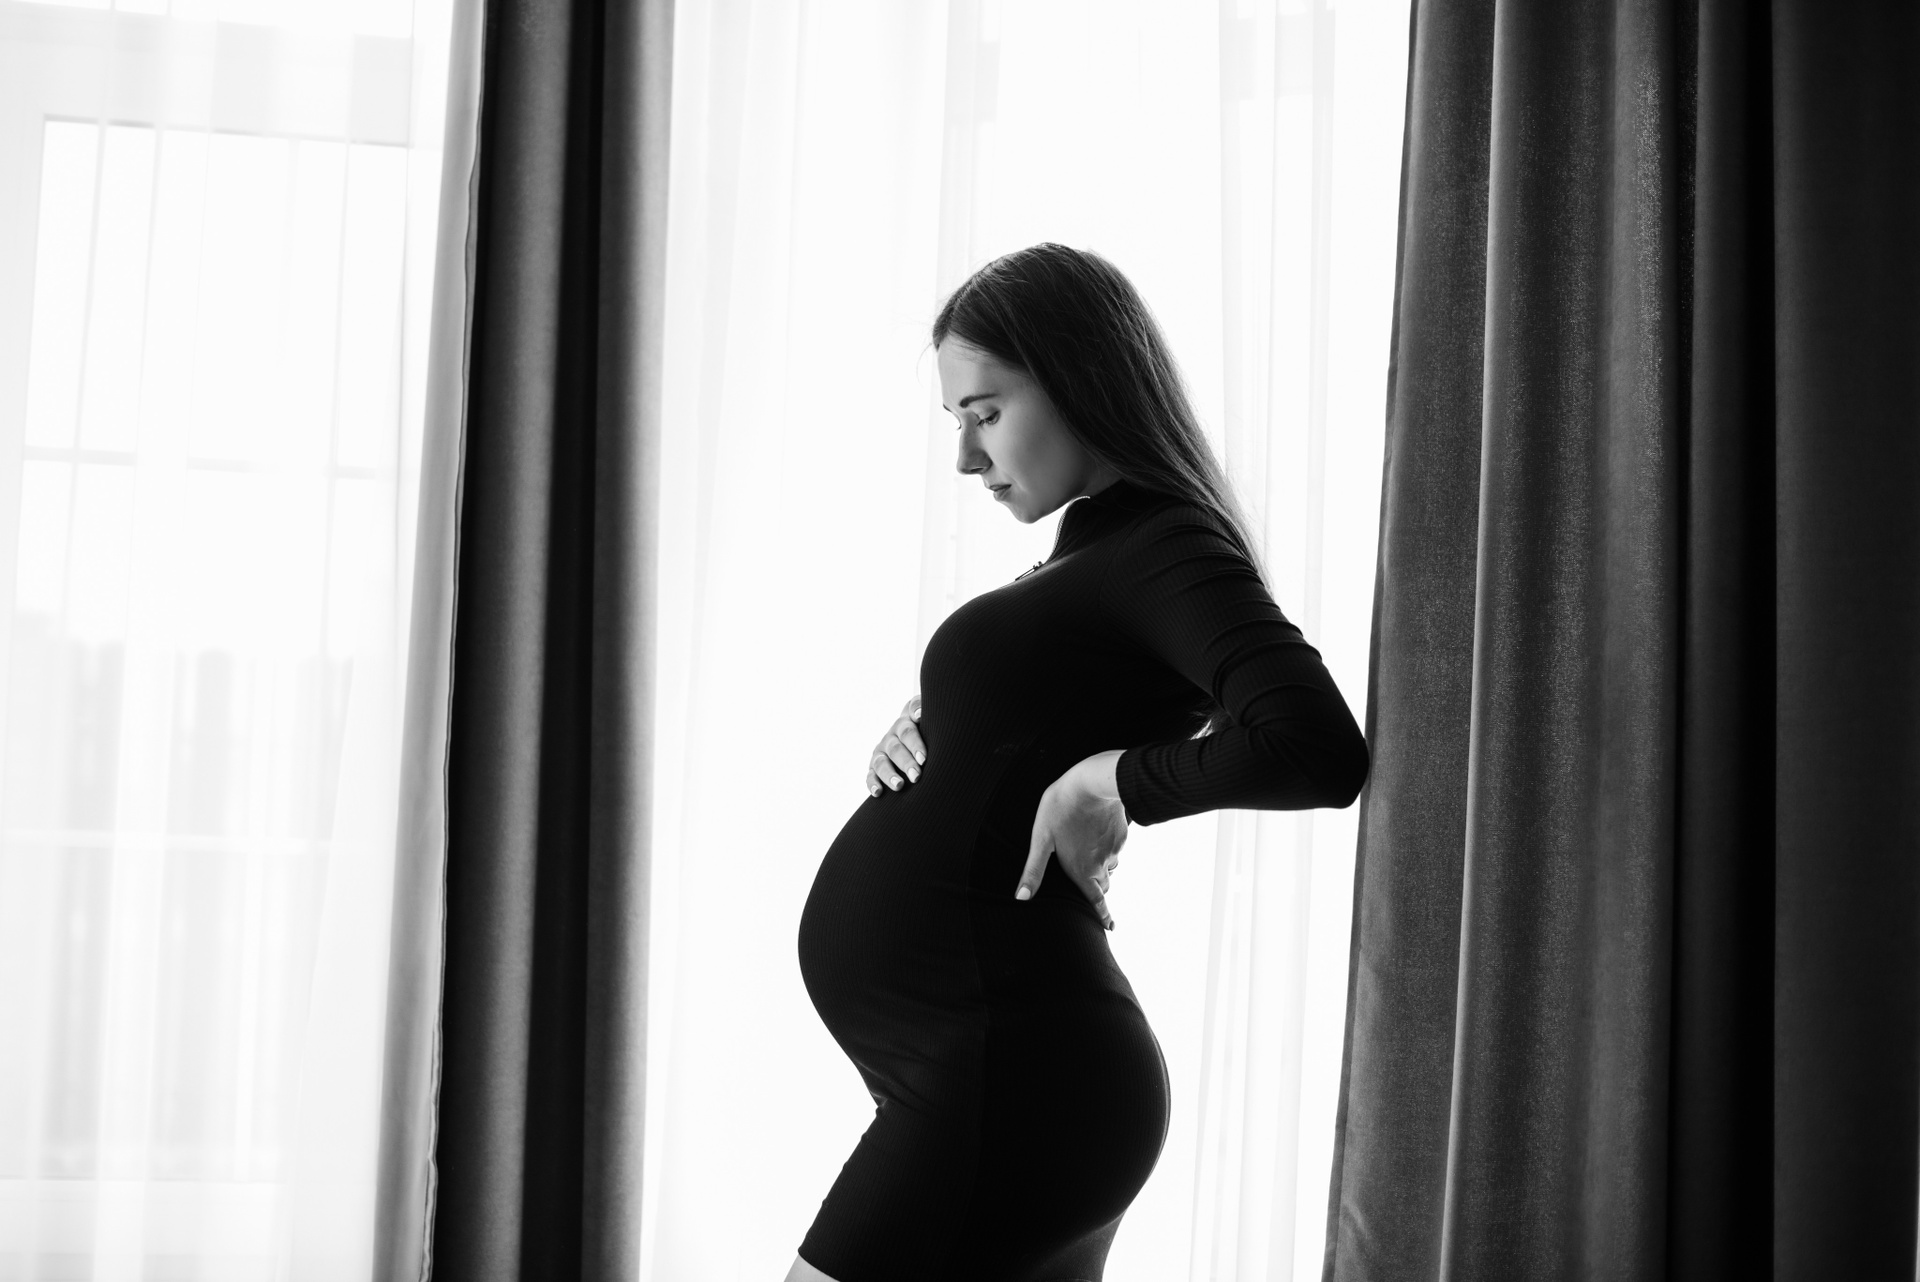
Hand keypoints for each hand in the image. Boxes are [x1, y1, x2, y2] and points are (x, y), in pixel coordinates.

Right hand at [866, 695, 926, 795]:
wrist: (909, 730)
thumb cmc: (924, 724)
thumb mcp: (924, 712)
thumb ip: (919, 707)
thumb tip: (918, 714)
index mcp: (903, 725)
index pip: (908, 733)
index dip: (915, 745)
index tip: (924, 758)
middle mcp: (890, 738)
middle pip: (896, 750)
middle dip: (906, 764)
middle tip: (917, 776)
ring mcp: (880, 753)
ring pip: (881, 764)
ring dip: (889, 775)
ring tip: (899, 786)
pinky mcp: (873, 767)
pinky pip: (870, 775)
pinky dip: (872, 784)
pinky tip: (878, 793)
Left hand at [1018, 750, 1128, 928]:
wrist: (1091, 783)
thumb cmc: (1060, 809)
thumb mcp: (1040, 839)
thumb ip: (1033, 871)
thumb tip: (1021, 898)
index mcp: (1082, 870)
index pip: (1096, 901)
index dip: (1102, 916)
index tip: (1109, 927)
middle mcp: (1101, 865)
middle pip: (1102, 885)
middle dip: (1095, 886)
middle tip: (1087, 881)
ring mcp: (1114, 850)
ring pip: (1110, 866)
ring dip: (1101, 866)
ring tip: (1087, 851)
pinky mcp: (1122, 835)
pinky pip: (1116, 848)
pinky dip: (1108, 847)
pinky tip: (1096, 832)